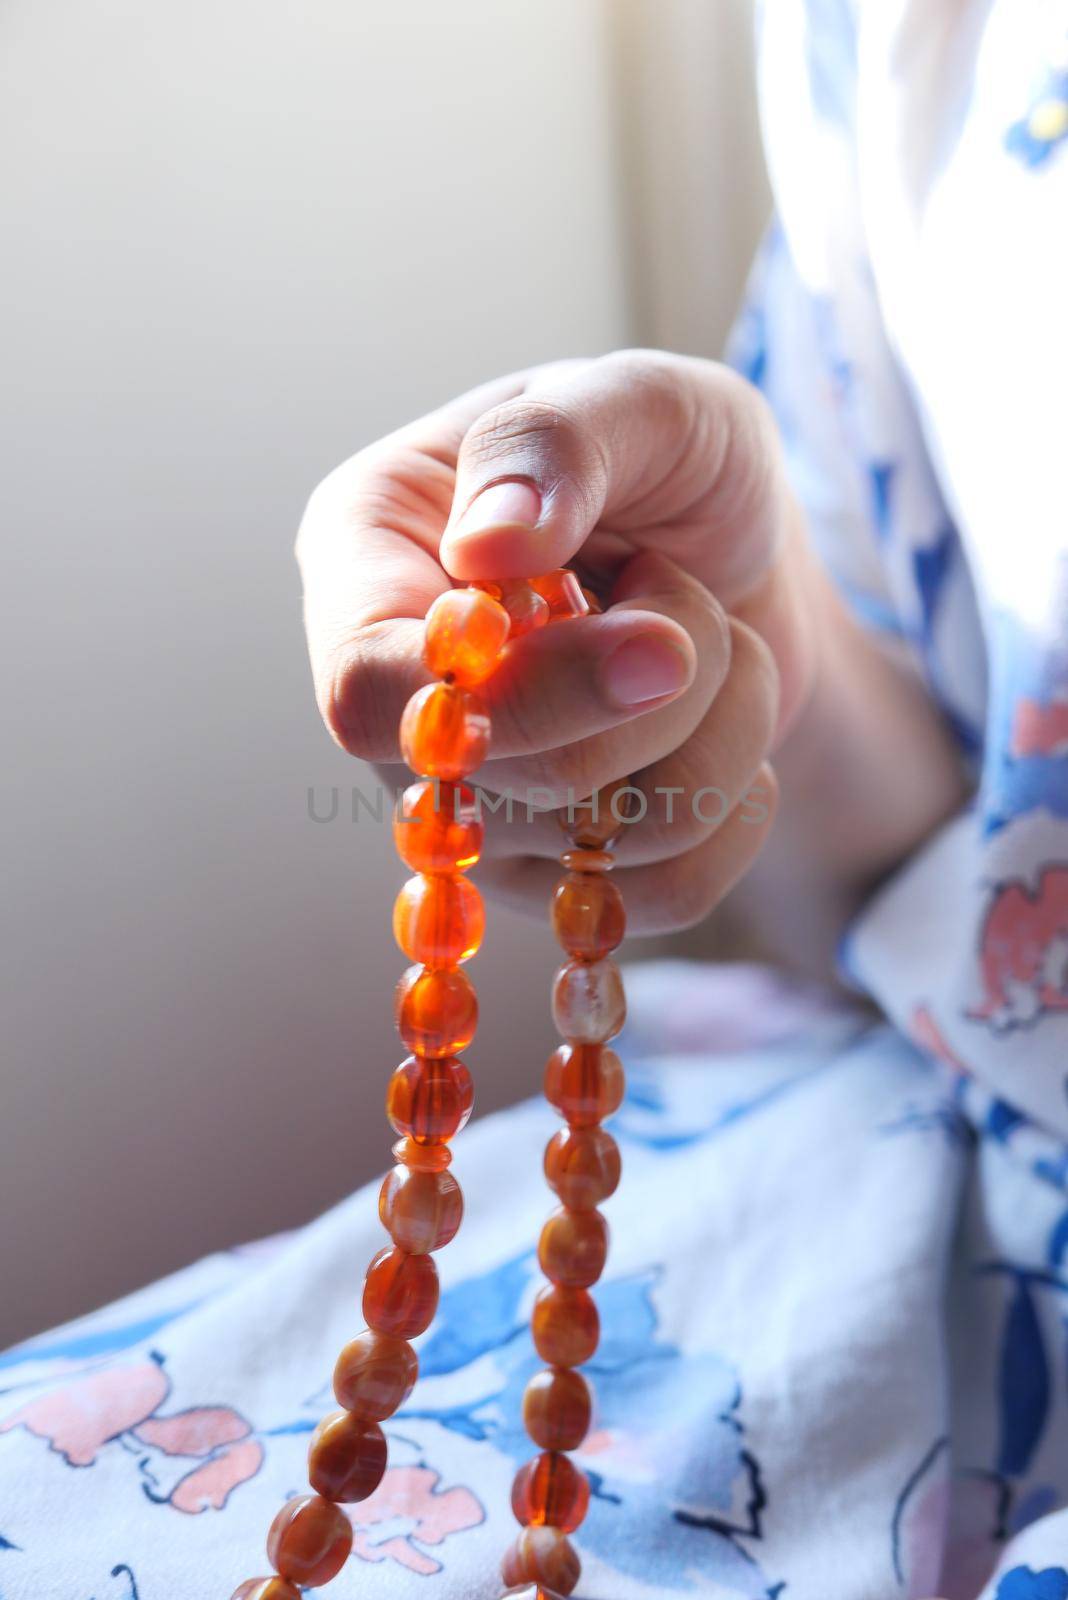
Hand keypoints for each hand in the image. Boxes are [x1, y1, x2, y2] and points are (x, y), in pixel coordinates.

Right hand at [297, 351, 817, 932]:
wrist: (747, 549)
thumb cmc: (675, 459)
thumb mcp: (642, 400)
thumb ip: (556, 446)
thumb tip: (486, 551)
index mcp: (372, 557)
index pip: (373, 689)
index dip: (514, 694)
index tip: (654, 638)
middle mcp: (402, 694)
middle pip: (509, 784)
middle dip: (658, 690)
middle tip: (687, 595)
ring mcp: (474, 797)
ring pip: (601, 847)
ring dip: (716, 732)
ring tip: (709, 643)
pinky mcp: (556, 867)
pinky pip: (661, 899)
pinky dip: (737, 813)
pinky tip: (733, 735)